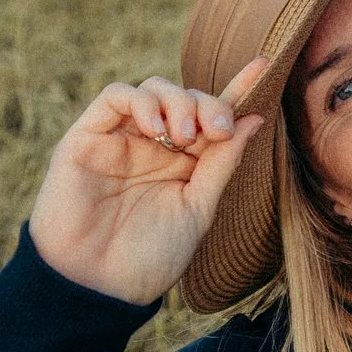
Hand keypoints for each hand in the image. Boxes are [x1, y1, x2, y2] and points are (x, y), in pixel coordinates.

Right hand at [28, 59, 266, 304]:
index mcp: (185, 163)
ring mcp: (120, 139)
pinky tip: (155, 128)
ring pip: (153, 89)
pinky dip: (140, 101)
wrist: (96, 287)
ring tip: (183, 137)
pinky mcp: (86, 138)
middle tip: (216, 132)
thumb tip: (253, 121)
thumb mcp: (197, 210)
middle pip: (187, 97)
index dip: (237, 89)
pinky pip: (114, 96)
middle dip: (208, 104)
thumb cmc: (148, 257)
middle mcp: (154, 146)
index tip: (264, 64)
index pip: (212, 117)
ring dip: (177, 101)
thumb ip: (221, 164)